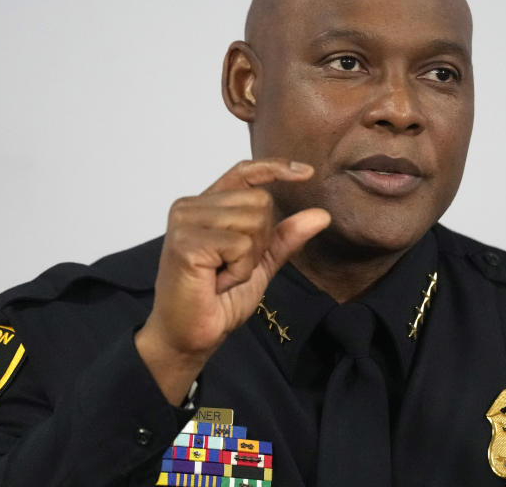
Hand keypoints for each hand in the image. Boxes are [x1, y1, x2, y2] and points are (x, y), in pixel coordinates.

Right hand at [134, 159, 330, 403]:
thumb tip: (321, 215)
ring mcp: (184, 221)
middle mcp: (191, 206)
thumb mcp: (259, 264)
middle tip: (231, 269)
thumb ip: (284, 237)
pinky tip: (217, 283)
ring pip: (253, 221)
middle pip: (260, 201)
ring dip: (248, 260)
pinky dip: (239, 270)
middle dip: (260, 242)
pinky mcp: (185, 241)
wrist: (190, 337)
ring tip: (223, 277)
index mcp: (206, 206)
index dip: (276, 168)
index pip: (244, 172)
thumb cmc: (217, 301)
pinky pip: (240, 244)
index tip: (308, 172)